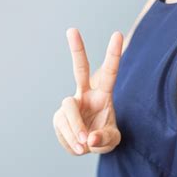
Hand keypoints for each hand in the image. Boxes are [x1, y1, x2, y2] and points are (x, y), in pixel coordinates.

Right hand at [52, 28, 122, 155]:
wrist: (87, 146)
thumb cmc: (103, 136)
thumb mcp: (112, 140)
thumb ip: (104, 139)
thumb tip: (88, 139)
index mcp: (103, 94)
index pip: (109, 73)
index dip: (113, 55)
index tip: (117, 34)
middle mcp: (85, 94)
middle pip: (80, 69)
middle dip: (77, 49)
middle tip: (72, 29)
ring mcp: (70, 104)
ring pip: (68, 108)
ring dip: (75, 129)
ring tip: (83, 146)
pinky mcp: (59, 117)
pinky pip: (62, 127)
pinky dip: (70, 140)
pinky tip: (77, 147)